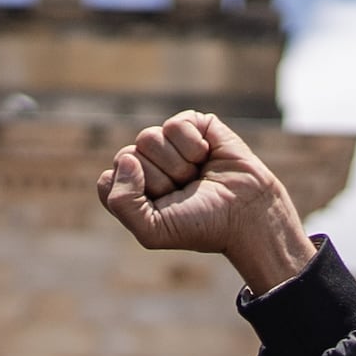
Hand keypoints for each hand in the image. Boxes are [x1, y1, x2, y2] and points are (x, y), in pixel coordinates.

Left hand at [96, 110, 314, 292]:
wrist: (246, 213)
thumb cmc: (201, 226)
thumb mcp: (152, 230)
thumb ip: (121, 203)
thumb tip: (126, 159)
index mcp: (133, 190)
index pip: (109, 179)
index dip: (134, 193)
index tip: (162, 208)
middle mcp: (148, 164)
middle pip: (128, 155)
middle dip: (160, 179)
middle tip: (185, 192)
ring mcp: (169, 143)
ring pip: (148, 138)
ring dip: (177, 164)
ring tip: (197, 176)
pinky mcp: (192, 125)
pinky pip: (175, 125)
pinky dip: (192, 145)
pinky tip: (207, 156)